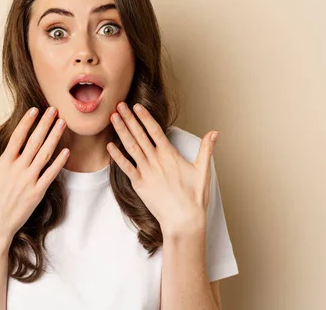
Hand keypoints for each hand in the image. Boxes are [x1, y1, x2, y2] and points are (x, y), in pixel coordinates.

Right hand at [0, 106, 69, 246]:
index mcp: (4, 164)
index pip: (18, 137)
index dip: (27, 122)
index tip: (35, 110)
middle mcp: (18, 169)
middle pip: (35, 141)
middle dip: (45, 124)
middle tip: (54, 110)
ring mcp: (29, 181)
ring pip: (45, 154)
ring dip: (54, 137)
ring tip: (62, 123)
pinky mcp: (37, 193)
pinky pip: (51, 174)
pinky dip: (59, 162)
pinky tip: (66, 151)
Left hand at [107, 102, 218, 238]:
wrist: (183, 220)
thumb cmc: (195, 198)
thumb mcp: (203, 171)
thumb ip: (206, 149)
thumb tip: (215, 132)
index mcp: (170, 155)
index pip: (155, 130)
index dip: (145, 117)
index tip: (136, 106)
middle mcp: (156, 161)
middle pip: (139, 135)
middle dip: (129, 118)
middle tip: (119, 105)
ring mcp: (146, 172)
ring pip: (131, 147)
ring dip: (121, 131)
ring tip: (113, 118)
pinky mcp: (139, 184)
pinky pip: (125, 167)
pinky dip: (117, 156)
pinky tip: (109, 145)